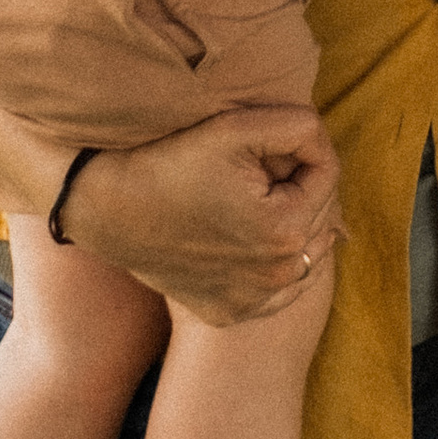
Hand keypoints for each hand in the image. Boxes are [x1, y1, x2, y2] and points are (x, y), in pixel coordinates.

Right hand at [57, 101, 343, 326]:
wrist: (110, 207)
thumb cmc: (173, 161)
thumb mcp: (239, 127)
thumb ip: (298, 125)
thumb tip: (322, 140)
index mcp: (286, 232)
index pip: (328, 173)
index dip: (301, 147)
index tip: (264, 140)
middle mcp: (278, 278)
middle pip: (318, 211)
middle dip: (295, 182)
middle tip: (250, 166)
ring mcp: (254, 303)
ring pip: (304, 250)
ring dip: (291, 220)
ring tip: (249, 198)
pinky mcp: (231, 313)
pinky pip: (277, 285)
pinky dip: (271, 260)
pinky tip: (243, 237)